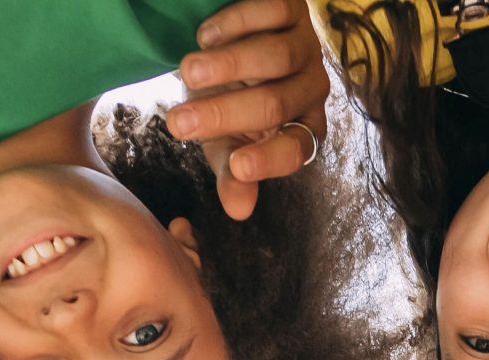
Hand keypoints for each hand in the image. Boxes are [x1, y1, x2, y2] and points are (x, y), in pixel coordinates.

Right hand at [168, 0, 330, 220]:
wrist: (228, 41)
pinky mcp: (291, 8)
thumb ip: (232, 173)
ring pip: (274, 58)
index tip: (237, 166)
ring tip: (185, 72)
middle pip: (275, 104)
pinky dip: (233, 25)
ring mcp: (305, 46)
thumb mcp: (226, 140)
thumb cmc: (227, 98)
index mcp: (302, 129)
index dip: (270, 160)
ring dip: (225, 67)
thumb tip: (238, 211)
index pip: (296, 150)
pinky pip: (267, 15)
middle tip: (177, 123)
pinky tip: (206, 36)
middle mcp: (311, 90)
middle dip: (222, 114)